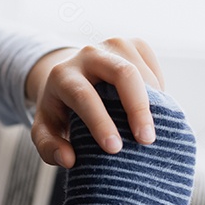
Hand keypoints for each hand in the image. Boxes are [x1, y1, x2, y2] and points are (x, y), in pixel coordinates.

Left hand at [26, 38, 165, 168]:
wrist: (72, 77)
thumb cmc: (60, 110)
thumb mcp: (45, 130)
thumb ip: (49, 148)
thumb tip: (68, 159)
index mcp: (62, 75)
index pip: (84, 96)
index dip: (100, 122)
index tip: (115, 148)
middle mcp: (87, 55)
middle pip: (122, 74)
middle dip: (137, 107)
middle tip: (147, 139)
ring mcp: (113, 45)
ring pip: (141, 72)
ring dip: (152, 103)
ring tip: (149, 129)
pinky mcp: (134, 44)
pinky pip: (153, 69)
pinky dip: (158, 92)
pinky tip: (153, 111)